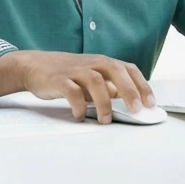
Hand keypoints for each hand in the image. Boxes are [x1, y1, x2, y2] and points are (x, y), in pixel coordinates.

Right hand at [0, 50, 155, 123]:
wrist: (34, 66)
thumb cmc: (66, 74)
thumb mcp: (91, 78)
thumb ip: (109, 87)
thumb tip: (129, 100)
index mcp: (102, 62)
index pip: (128, 69)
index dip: (141, 85)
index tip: (150, 103)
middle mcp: (91, 64)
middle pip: (115, 71)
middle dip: (129, 91)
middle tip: (136, 110)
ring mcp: (75, 70)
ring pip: (96, 81)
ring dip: (104, 102)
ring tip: (105, 120)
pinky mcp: (59, 79)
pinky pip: (71, 91)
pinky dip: (78, 105)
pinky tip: (79, 116)